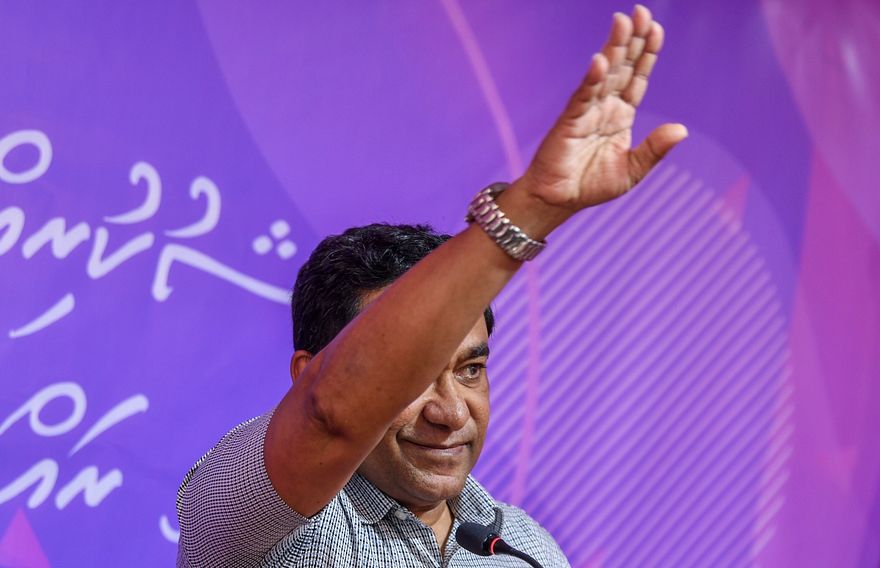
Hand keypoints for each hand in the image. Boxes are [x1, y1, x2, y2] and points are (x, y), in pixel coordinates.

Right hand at [523, 5, 686, 211]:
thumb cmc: (591, 186)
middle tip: (641, 11)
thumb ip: (654, 149)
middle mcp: (604, 107)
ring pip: (604, 74)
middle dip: (631, 39)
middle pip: (622, 67)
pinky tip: (600, 61)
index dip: (646, 53)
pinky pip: (582, 96)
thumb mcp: (632, 170)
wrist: (558, 201)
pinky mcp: (569, 121)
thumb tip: (682, 129)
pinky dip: (591, 79)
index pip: (637, 77)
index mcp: (621, 115)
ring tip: (622, 22)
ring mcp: (586, 112)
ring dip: (613, 48)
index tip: (656, 28)